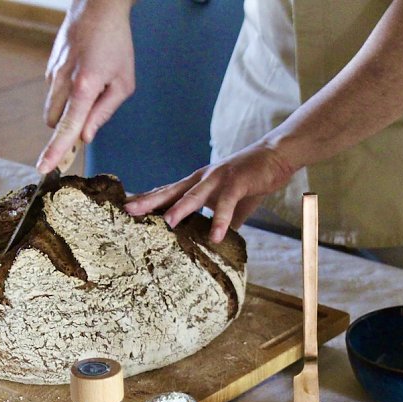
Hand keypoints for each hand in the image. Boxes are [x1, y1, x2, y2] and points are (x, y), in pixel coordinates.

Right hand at [37, 0, 134, 173]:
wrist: (98, 7)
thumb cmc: (117, 44)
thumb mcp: (124, 83)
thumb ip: (104, 112)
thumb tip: (86, 136)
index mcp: (84, 87)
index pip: (67, 128)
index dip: (56, 151)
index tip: (44, 168)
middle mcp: (62, 81)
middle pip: (54, 123)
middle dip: (67, 127)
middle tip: (89, 115)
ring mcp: (52, 73)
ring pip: (51, 109)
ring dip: (66, 111)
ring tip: (89, 89)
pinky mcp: (49, 66)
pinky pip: (54, 92)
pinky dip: (66, 94)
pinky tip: (82, 75)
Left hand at [124, 141, 296, 242]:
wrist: (276, 156)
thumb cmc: (250, 180)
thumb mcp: (231, 204)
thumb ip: (221, 221)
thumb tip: (216, 244)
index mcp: (196, 183)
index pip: (166, 192)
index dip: (147, 200)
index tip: (126, 210)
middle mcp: (202, 178)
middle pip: (171, 191)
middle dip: (150, 201)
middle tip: (129, 210)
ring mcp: (219, 178)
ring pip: (195, 195)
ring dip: (181, 208)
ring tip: (167, 222)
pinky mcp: (238, 182)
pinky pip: (228, 203)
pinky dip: (221, 220)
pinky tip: (216, 237)